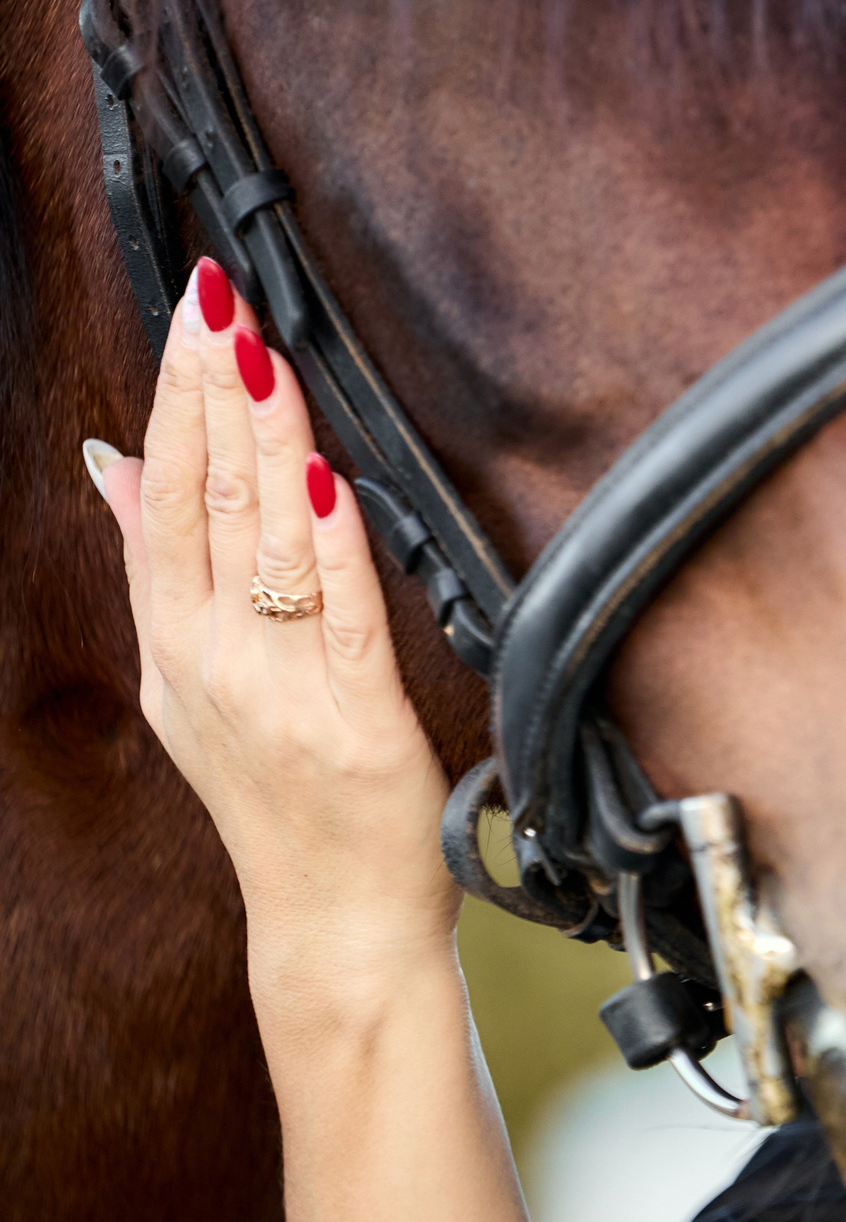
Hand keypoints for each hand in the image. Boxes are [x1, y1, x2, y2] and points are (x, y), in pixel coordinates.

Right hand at [86, 257, 454, 996]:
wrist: (331, 921)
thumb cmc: (277, 798)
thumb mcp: (187, 681)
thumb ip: (157, 571)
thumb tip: (115, 467)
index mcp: (172, 645)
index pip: (164, 499)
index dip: (175, 400)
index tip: (189, 315)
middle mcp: (210, 662)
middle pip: (203, 505)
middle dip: (210, 394)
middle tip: (217, 300)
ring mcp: (278, 691)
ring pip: (267, 544)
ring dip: (267, 443)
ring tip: (263, 356)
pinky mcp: (354, 720)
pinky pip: (342, 617)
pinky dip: (332, 547)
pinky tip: (329, 481)